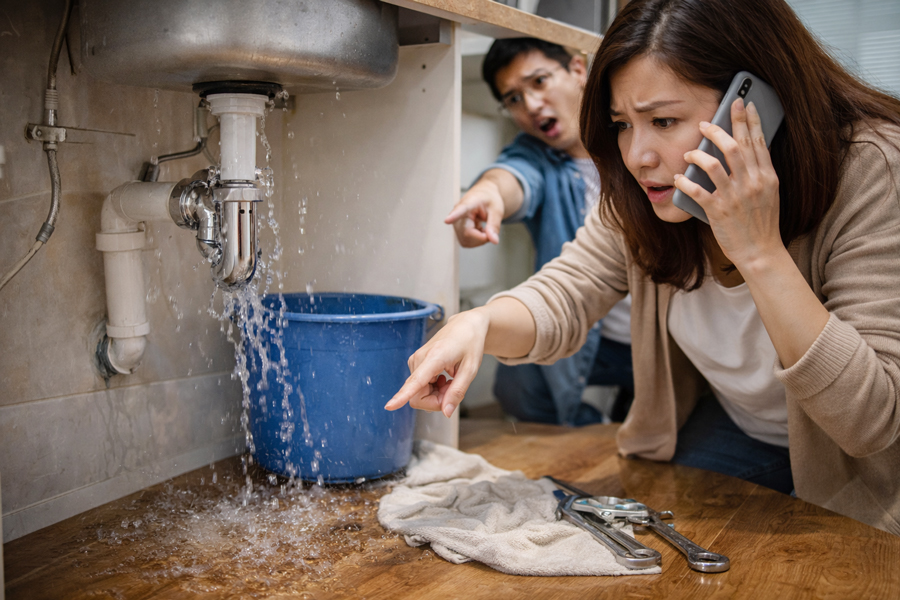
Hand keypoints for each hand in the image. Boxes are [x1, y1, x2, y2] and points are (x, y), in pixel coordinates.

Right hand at [384, 309, 489, 417]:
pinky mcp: (415, 363)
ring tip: (451, 380)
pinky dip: (433, 388)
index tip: (389, 406)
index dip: (402, 396)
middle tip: (453, 390)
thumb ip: (457, 392)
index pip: (416, 381)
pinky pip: (419, 387)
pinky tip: (444, 378)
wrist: (465, 325)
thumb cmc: (470, 344)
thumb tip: (446, 413)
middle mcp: (419, 359)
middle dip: (436, 401)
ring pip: (419, 394)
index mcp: (434, 357)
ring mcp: (415, 361)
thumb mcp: (471, 369)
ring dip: (437, 394)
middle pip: (418, 396)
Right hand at [445, 184, 504, 246]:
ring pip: (466, 240)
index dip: (454, 216)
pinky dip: (476, 241)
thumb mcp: (497, 210)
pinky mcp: (457, 231)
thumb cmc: (489, 200)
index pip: (460, 210)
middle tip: (491, 230)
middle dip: (482, 237)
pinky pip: (466, 242)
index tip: (447, 220)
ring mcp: (456, 223)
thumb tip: (494, 241)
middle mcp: (458, 213)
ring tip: (484, 229)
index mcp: (469, 203)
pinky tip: (479, 231)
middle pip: (467, 233)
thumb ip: (494, 225)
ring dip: (479, 240)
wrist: (484, 197)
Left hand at [674, 99, 782, 270]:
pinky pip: (697, 191)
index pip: (757, 141)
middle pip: (734, 146)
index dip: (749, 119)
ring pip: (713, 165)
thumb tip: (749, 148)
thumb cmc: (762, 223)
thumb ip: (760, 171)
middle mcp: (752, 183)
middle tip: (704, 123)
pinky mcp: (719, 211)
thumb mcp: (770, 193)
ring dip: (697, 155)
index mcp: (767, 176)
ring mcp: (735, 197)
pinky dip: (684, 183)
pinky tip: (677, 179)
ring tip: (688, 154)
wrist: (760, 252)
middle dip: (718, 129)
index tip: (742, 103)